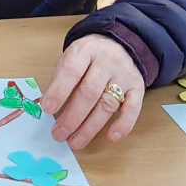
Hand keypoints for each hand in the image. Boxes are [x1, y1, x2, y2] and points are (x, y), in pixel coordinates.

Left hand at [41, 34, 144, 149]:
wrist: (121, 44)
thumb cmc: (89, 56)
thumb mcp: (71, 57)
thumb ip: (61, 78)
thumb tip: (48, 106)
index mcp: (85, 50)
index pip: (71, 71)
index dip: (59, 91)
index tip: (47, 109)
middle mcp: (107, 62)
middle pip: (89, 92)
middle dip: (72, 117)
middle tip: (59, 134)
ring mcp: (124, 75)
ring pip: (107, 104)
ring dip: (90, 127)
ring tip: (75, 142)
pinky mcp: (138, 88)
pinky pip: (133, 108)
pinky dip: (123, 124)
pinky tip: (112, 137)